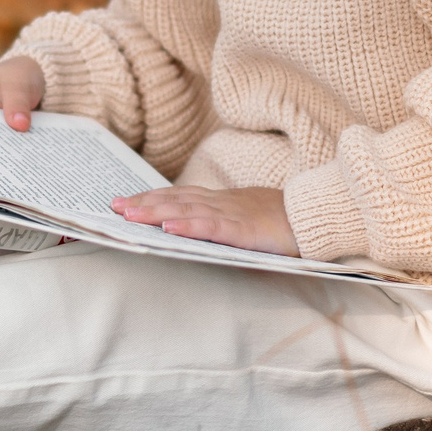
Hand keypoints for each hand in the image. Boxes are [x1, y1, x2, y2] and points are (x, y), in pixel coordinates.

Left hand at [109, 186, 298, 256]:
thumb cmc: (283, 222)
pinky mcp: (245, 230)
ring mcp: (232, 215)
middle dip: (143, 204)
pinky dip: (189, 227)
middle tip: (114, 207)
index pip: (178, 197)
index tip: (123, 202)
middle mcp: (221, 203)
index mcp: (221, 201)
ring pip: (187, 211)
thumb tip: (192, 233)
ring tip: (130, 216)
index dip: (150, 198)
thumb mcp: (246, 220)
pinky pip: (212, 228)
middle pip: (175, 201)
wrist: (317, 217)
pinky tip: (169, 230)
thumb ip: (221, 224)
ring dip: (156, 213)